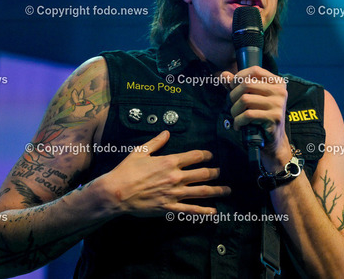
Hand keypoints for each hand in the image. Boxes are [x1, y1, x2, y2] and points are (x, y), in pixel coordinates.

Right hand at [103, 131, 230, 216]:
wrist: (116, 192)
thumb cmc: (126, 171)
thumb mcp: (140, 151)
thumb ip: (156, 142)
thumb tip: (167, 132)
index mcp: (169, 161)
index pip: (195, 156)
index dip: (206, 155)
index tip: (210, 156)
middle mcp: (175, 176)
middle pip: (203, 173)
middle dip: (215, 172)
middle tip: (221, 172)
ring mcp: (174, 193)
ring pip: (202, 191)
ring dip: (217, 190)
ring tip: (227, 190)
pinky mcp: (169, 208)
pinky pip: (191, 210)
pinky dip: (204, 211)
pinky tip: (214, 211)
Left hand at [221, 67, 290, 168]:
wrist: (273, 140)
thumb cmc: (260, 116)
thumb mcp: (249, 97)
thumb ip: (236, 85)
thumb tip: (223, 75)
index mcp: (277, 82)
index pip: (254, 70)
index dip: (239, 77)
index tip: (233, 88)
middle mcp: (280, 91)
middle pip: (247, 84)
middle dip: (233, 96)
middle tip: (232, 106)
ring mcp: (279, 104)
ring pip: (245, 99)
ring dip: (234, 110)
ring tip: (235, 117)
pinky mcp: (274, 117)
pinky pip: (248, 114)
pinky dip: (238, 121)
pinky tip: (239, 125)